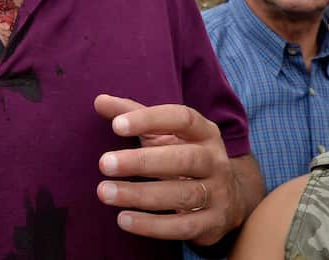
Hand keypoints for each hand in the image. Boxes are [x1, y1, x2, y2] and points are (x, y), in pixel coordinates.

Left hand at [94, 94, 241, 245]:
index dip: (150, 119)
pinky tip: (123, 219)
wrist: (229, 198)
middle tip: (103, 163)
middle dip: (141, 162)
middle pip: (183, 159)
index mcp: (205, 132)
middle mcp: (216, 161)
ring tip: (105, 192)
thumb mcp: (163, 134)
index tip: (116, 125)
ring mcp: (218, 193)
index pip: (182, 118)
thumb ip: (133, 115)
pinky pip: (183, 227)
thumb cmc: (183, 156)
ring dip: (140, 195)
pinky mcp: (213, 223)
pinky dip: (152, 226)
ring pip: (182, 194)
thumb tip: (99, 101)